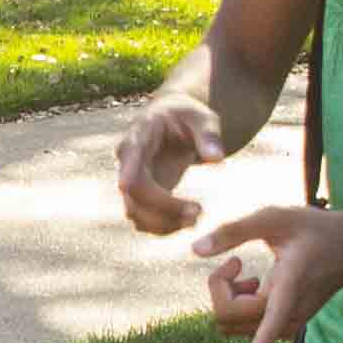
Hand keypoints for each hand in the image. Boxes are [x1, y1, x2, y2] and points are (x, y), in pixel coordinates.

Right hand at [116, 96, 222, 234]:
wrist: (176, 121)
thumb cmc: (189, 116)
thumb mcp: (202, 118)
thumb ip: (209, 135)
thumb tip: (216, 158)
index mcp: (140, 135)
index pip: (128, 157)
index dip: (127, 174)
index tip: (126, 187)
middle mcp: (128, 161)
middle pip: (133, 193)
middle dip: (164, 208)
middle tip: (198, 213)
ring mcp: (132, 180)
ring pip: (135, 212)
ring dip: (163, 223)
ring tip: (196, 218)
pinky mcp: (141, 196)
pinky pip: (144, 219)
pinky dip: (163, 227)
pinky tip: (188, 221)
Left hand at [187, 203, 342, 342]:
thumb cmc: (312, 229)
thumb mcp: (274, 218)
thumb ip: (234, 231)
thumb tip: (194, 250)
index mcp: (290, 284)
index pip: (270, 321)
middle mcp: (290, 312)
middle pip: (230, 316)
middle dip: (219, 288)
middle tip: (236, 262)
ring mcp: (288, 324)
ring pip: (233, 325)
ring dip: (228, 298)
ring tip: (248, 273)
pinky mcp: (285, 328)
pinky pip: (244, 328)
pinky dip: (238, 306)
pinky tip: (255, 284)